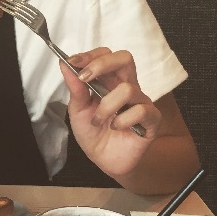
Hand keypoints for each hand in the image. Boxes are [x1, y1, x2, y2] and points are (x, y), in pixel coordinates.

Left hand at [60, 47, 162, 177]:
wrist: (104, 160)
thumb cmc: (93, 133)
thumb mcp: (78, 110)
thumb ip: (75, 88)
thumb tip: (65, 64)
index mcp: (109, 81)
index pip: (106, 55)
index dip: (90, 55)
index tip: (72, 62)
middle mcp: (127, 86)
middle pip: (124, 58)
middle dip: (102, 64)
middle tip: (85, 78)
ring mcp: (141, 101)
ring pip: (127, 88)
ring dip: (106, 106)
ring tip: (98, 120)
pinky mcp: (152, 119)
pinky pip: (140, 110)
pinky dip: (122, 120)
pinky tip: (116, 128)